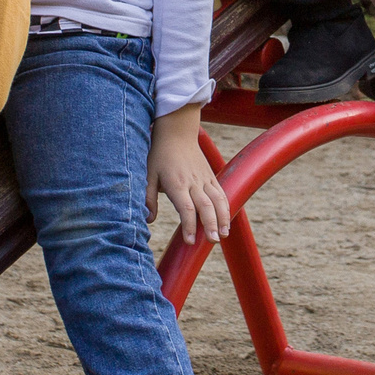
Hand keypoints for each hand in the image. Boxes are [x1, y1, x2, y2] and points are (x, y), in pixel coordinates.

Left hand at [146, 106, 228, 245]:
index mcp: (177, 184)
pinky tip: (227, 220)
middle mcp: (193, 182)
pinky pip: (221, 193)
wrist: (177, 132)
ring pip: (218, 200)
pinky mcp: (211, 176)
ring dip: (223, 218)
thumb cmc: (160, 154)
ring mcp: (204, 179)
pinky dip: (226, 207)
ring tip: (224, 235)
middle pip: (206, 206)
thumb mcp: (148, 174)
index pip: (186, 209)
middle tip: (214, 241)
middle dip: (211, 225)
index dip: (189, 226)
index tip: (190, 242)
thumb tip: (148, 219)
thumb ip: (148, 198)